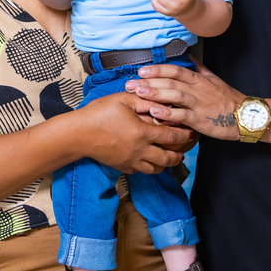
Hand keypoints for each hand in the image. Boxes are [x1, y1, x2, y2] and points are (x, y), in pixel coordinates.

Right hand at [76, 92, 194, 173]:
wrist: (79, 134)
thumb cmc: (99, 113)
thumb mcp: (123, 99)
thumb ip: (145, 100)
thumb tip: (162, 102)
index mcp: (143, 132)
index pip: (172, 136)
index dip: (184, 135)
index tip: (191, 132)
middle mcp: (140, 150)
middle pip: (168, 158)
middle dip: (179, 154)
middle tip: (184, 150)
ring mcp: (131, 161)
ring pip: (156, 169)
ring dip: (166, 164)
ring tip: (170, 158)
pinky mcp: (122, 167)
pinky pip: (141, 171)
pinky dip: (149, 167)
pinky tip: (149, 160)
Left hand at [125, 63, 246, 140]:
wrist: (246, 116)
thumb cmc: (228, 99)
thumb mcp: (213, 79)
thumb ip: (198, 68)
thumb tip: (188, 56)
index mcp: (199, 79)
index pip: (175, 70)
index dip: (158, 69)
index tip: (141, 70)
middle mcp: (197, 89)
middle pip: (170, 81)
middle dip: (149, 81)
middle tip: (130, 83)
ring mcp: (199, 104)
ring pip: (174, 95)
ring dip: (155, 94)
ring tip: (138, 93)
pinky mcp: (200, 120)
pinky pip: (182, 115)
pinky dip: (168, 114)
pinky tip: (155, 113)